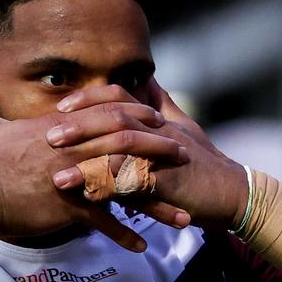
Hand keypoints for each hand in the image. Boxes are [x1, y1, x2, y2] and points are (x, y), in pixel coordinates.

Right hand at [0, 64, 186, 251]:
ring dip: (156, 200)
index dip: (135, 115)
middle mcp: (75, 150)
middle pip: (128, 144)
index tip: (155, 118)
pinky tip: (142, 247)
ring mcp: (76, 178)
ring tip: (181, 213)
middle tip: (185, 154)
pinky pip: (103, 223)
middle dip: (160, 149)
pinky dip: (123, 236)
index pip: (107, 114)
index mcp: (61, 129)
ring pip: (126, 185)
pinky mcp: (69, 206)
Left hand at [49, 79, 247, 229]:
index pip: (118, 96)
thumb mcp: (181, 129)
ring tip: (58, 178)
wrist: (233, 194)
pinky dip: (109, 191)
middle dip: (78, 127)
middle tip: (48, 138)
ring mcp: (164, 156)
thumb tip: (144, 81)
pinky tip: (88, 200)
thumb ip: (159, 105)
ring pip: (120, 151)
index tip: (61, 107)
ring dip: (86, 164)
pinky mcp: (168, 183)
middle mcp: (158, 131)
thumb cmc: (203, 164)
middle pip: (113, 118)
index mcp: (156, 119)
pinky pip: (133, 184)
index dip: (88, 98)